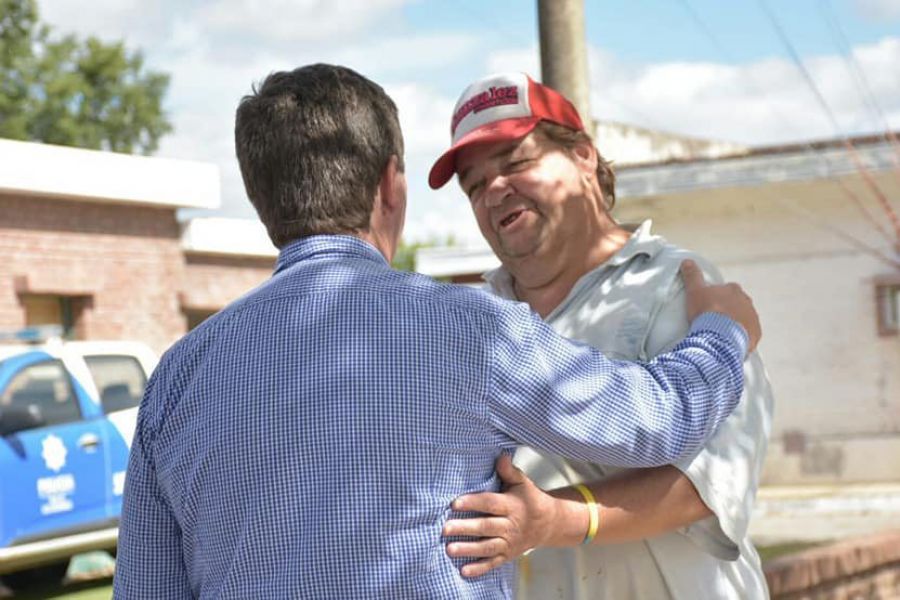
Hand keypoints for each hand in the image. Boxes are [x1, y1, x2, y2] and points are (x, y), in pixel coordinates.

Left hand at [442, 454, 557, 577]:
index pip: (490, 503)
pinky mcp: (507, 555)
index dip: (473, 502)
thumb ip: (509, 471)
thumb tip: (501, 455)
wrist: (548, 524)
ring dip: (468, 549)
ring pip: (487, 547)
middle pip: (486, 526)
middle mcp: (510, 525)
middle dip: (465, 528)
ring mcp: (509, 542)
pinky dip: (479, 568)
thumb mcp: (522, 483)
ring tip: (449, 549)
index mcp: (512, 505)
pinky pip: (493, 563)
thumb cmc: (529, 499)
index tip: (455, 503)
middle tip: (445, 528)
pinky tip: (463, 570)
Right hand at [681, 260, 760, 351]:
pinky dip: (740, 337)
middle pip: (736, 304)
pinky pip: (748, 334)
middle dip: (727, 310)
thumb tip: (687, 261)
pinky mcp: (756, 334)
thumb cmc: (706, 312)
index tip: (707, 306)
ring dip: (734, 324)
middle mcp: (747, 301)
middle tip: (712, 320)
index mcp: (733, 289)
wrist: (719, 337)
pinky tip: (729, 341)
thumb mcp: (694, 291)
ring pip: (743, 319)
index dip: (716, 298)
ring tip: (719, 333)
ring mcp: (753, 318)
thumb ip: (692, 276)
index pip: (726, 290)